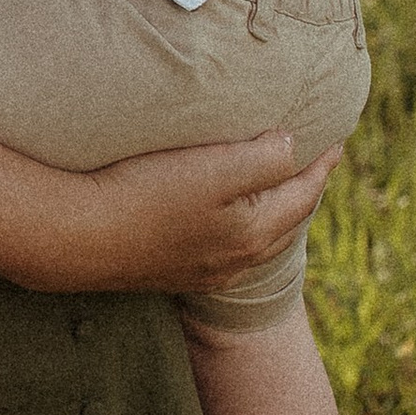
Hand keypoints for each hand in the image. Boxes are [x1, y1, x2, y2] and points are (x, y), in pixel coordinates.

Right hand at [10, 130, 338, 299]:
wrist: (78, 239)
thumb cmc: (146, 194)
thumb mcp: (214, 168)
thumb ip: (264, 157)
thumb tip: (290, 146)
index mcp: (254, 232)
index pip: (304, 194)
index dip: (321, 165)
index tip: (337, 141)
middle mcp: (236, 260)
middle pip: (287, 223)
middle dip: (304, 193)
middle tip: (315, 165)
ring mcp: (204, 271)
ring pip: (258, 242)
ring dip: (275, 215)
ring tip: (279, 191)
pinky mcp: (173, 272)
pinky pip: (228, 251)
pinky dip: (243, 231)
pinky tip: (227, 223)